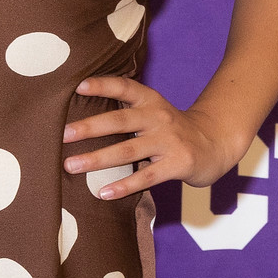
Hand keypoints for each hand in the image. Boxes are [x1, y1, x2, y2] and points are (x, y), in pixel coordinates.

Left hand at [61, 76, 248, 199]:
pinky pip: (146, 177)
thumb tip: (81, 118)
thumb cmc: (172, 130)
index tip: (78, 86)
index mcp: (151, 101)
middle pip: (120, 120)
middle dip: (90, 127)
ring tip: (71, 165)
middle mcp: (158, 117)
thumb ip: (127, 110)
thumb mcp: (154, 112)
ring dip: (97, 159)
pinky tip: (103, 192)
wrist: (215, 144)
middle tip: (63, 134)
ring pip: (128, 150)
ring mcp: (168, 142)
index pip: (125, 87)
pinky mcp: (177, 164)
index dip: (103, 84)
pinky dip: (124, 185)